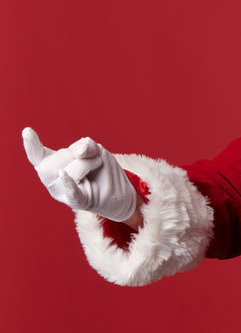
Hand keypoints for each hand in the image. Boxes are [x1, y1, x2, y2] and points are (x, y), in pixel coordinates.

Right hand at [22, 127, 138, 222]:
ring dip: (87, 163)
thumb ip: (87, 147)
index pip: (36, 155)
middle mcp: (51, 180)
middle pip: (53, 162)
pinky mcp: (78, 201)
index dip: (31, 144)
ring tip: (97, 164)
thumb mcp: (96, 151)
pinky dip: (68, 183)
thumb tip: (80, 150)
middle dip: (75, 153)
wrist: (120, 194)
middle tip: (91, 156)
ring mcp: (62, 192)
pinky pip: (72, 192)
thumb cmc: (101, 171)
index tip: (27, 131)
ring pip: (66, 170)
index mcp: (51, 164)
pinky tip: (63, 174)